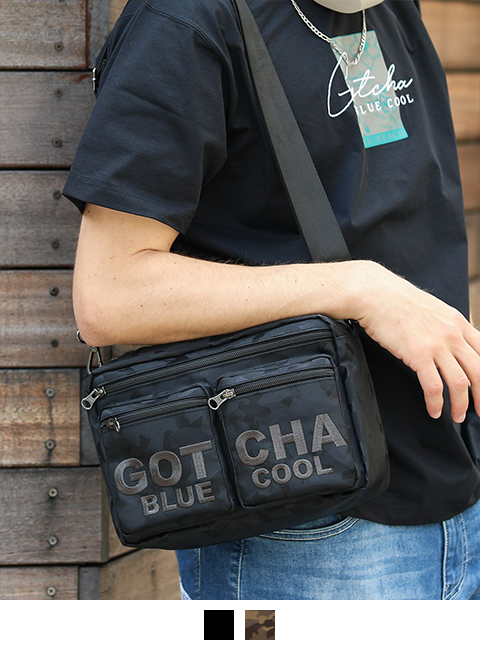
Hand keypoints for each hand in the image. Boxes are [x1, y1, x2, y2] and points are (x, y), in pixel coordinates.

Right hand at [355, 262, 479, 422]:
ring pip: (460, 383)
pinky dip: (436, 403)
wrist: (375, 294)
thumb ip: (447, 327)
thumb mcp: (434, 310)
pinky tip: (433, 410)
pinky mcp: (418, 354)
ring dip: (461, 405)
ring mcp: (437, 345)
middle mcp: (453, 334)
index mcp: (459, 322)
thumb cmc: (397, 301)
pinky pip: (434, 386)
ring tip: (457, 416)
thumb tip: (452, 345)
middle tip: (479, 411)